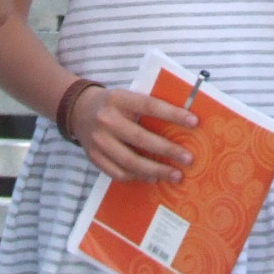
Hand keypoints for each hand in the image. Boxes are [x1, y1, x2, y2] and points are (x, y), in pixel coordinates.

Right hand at [72, 86, 198, 183]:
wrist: (78, 110)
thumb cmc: (113, 104)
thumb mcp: (127, 97)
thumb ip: (148, 107)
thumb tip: (182, 123)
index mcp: (119, 99)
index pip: (150, 106)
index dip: (173, 114)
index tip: (195, 122)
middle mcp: (107, 120)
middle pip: (141, 139)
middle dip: (168, 150)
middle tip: (189, 159)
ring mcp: (98, 141)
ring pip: (130, 161)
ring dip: (156, 170)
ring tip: (176, 175)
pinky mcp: (94, 157)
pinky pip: (118, 173)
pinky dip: (137, 177)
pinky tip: (152, 177)